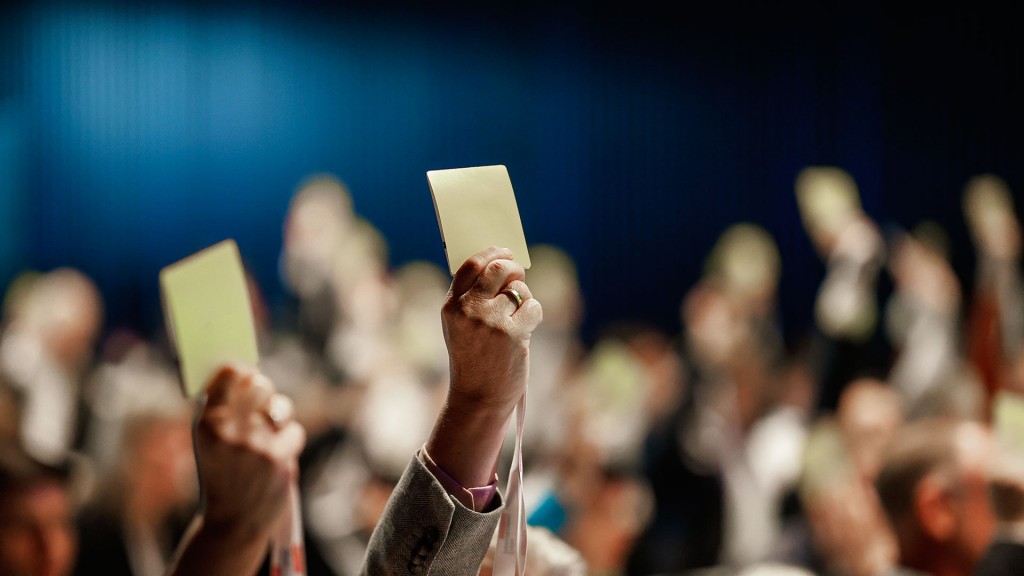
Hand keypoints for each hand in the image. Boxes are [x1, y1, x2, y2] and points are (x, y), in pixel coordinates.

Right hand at [167, 365, 305, 575]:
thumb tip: (242, 371)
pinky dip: (289, 442)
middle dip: (263, 387)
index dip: (240, 370)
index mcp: (207, 424)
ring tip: (267, 432)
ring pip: (281, 407)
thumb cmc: (220, 476)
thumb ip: (221, 409)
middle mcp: (231, 431)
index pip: (229, 375)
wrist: (233, 523)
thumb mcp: (207, 444)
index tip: (243, 371)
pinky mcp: (280, 460)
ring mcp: (257, 445)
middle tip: (261, 393)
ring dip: (278, 416)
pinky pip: (294, 432)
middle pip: (260, 383)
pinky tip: (276, 455)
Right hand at [443, 246, 542, 411]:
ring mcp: (490, 321)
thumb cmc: (473, 359)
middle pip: (498, 268)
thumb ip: (472, 297)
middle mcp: (468, 310)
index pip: (471, 265)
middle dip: (513, 268)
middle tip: (518, 275)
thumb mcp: (459, 326)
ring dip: (524, 299)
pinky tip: (525, 329)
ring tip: (515, 319)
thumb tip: (502, 264)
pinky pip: (533, 306)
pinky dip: (534, 314)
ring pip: (519, 289)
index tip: (505, 252)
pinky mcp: (512, 333)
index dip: (492, 253)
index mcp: (451, 306)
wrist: (478, 397)